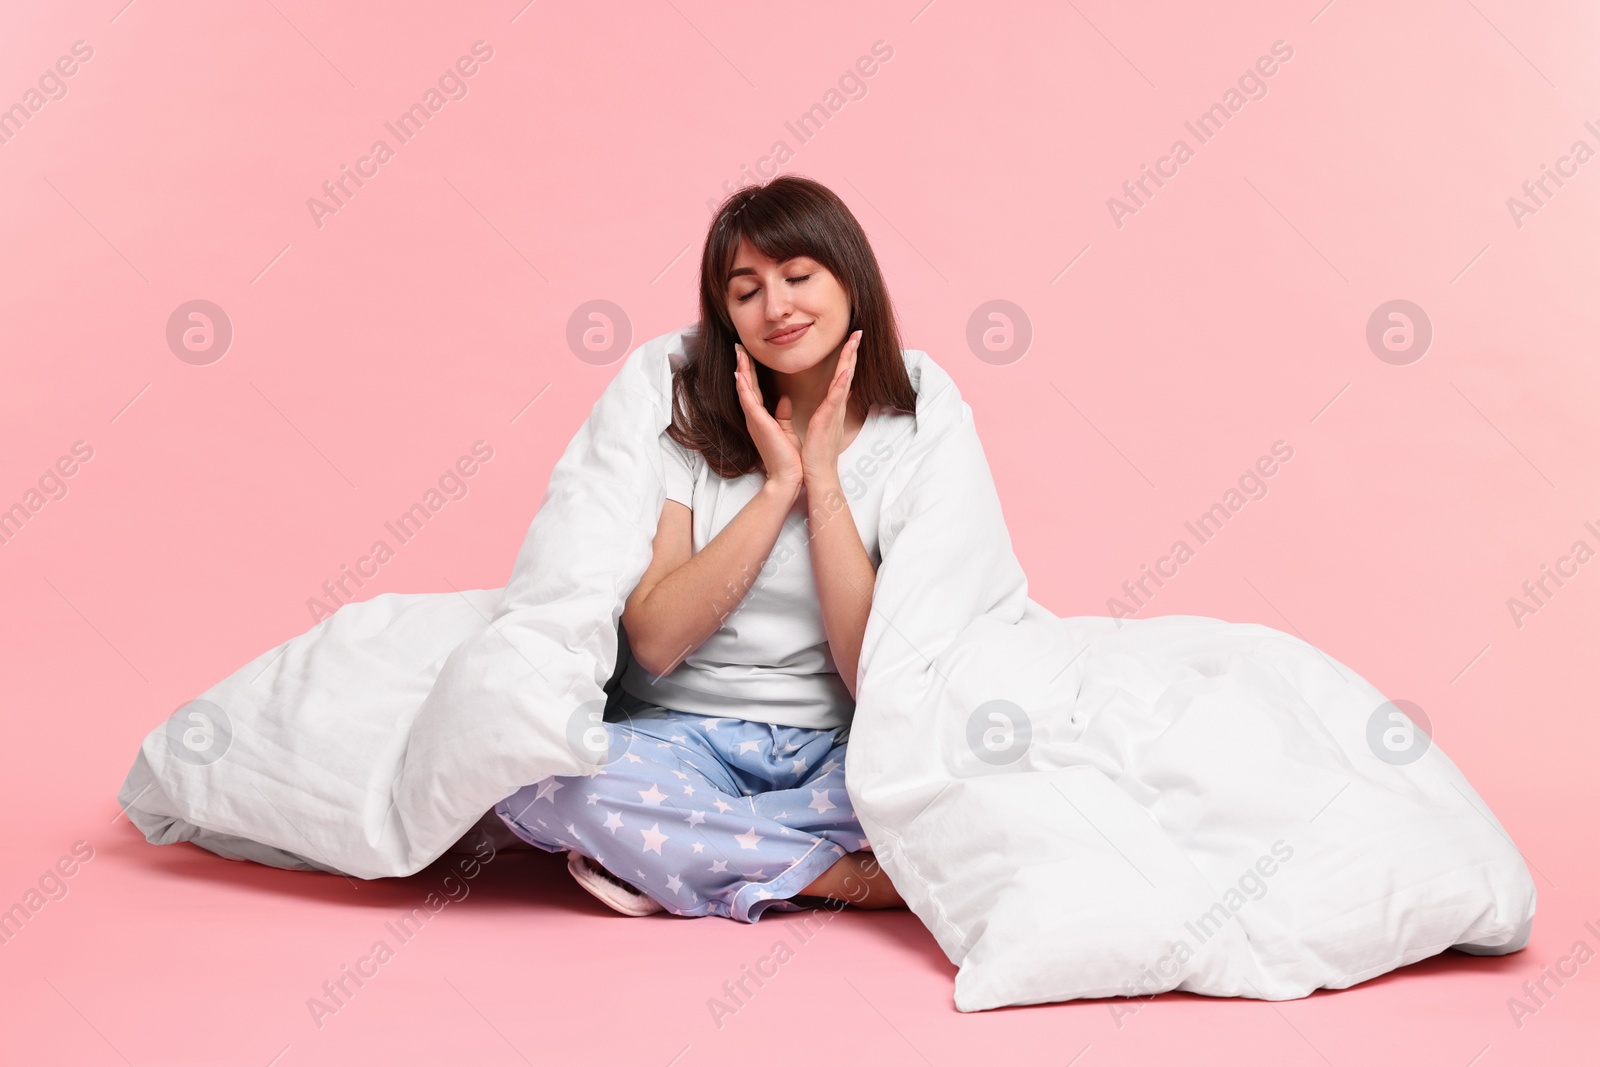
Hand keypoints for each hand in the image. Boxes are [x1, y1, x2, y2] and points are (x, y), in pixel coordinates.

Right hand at [734, 342, 802, 491]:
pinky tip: (739, 374)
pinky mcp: (759, 425)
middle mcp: (754, 417)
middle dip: (742, 365)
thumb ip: (783, 414)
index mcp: (761, 418)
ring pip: (745, 390)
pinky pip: (749, 403)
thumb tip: (784, 399)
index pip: (755, 389)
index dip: (751, 371)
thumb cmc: (788, 457)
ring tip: (738, 353)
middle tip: (738, 347)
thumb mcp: (786, 429)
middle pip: (746, 386)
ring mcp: (755, 421)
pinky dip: (744, 388)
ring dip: (741, 371)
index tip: (748, 354)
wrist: (788, 476)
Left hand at [798, 329, 860, 487]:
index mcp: (832, 407)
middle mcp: (836, 406)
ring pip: (844, 380)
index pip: (840, 377)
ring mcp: (833, 412)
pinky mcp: (827, 419)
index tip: (850, 341)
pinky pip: (836, 398)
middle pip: (847, 373)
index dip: (846, 359)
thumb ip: (815, 407)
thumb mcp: (814, 424)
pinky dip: (842, 383)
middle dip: (852, 352)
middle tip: (858, 332)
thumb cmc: (815, 454)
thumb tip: (813, 395)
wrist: (817, 475)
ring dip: (850, 359)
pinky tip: (846, 370)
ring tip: (855, 341)